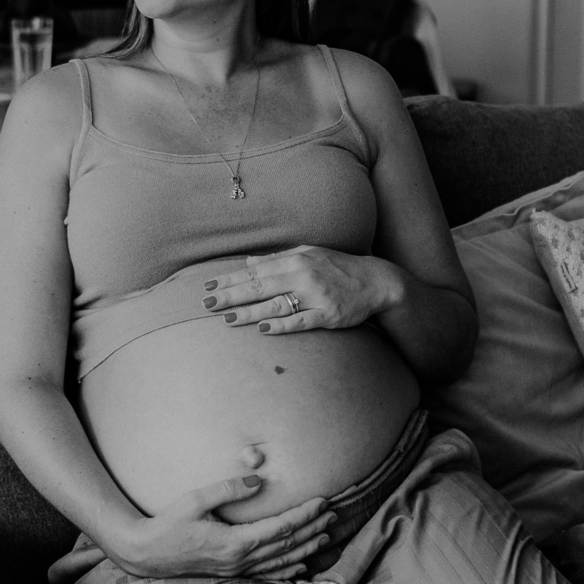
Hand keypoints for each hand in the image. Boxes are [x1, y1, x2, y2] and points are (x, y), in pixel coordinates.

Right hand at [109, 448, 334, 580]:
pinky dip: (288, 569)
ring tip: (325, 537)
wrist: (147, 554)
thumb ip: (228, 488)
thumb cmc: (169, 523)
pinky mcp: (232, 573)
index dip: (304, 515)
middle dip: (312, 529)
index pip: (280, 528)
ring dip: (305, 548)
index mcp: (235, 542)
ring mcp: (237, 570)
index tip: (322, 502)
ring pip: (281, 562)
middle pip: (286, 545)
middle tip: (333, 515)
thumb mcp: (195, 499)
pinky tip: (301, 565)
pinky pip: (268, 574)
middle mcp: (240, 560)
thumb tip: (258, 480)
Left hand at [202, 246, 398, 335]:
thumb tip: (250, 262)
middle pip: (260, 287)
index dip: (231, 279)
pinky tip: (264, 329)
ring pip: (276, 305)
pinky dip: (282, 325)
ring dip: (250, 313)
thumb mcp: (309, 254)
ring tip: (228, 319)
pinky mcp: (328, 315)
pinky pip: (301, 321)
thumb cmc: (338, 267)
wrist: (375, 281)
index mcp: (296, 260)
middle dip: (232, 296)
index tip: (209, 287)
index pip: (256, 271)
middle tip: (207, 304)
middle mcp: (303, 275)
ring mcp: (316, 296)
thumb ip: (279, 259)